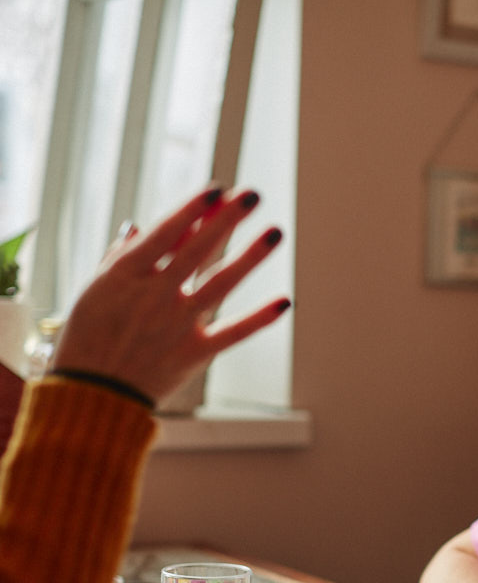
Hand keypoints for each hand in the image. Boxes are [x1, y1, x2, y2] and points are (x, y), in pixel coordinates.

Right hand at [51, 186, 290, 403]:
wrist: (93, 394)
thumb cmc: (88, 339)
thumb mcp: (93, 292)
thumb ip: (119, 258)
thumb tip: (138, 226)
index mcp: (125, 276)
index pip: (165, 233)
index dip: (192, 210)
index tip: (216, 188)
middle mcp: (155, 295)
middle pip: (198, 250)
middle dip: (226, 220)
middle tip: (252, 195)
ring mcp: (178, 324)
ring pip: (221, 283)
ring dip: (250, 257)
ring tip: (275, 233)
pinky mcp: (195, 352)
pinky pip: (233, 333)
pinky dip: (260, 319)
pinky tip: (285, 302)